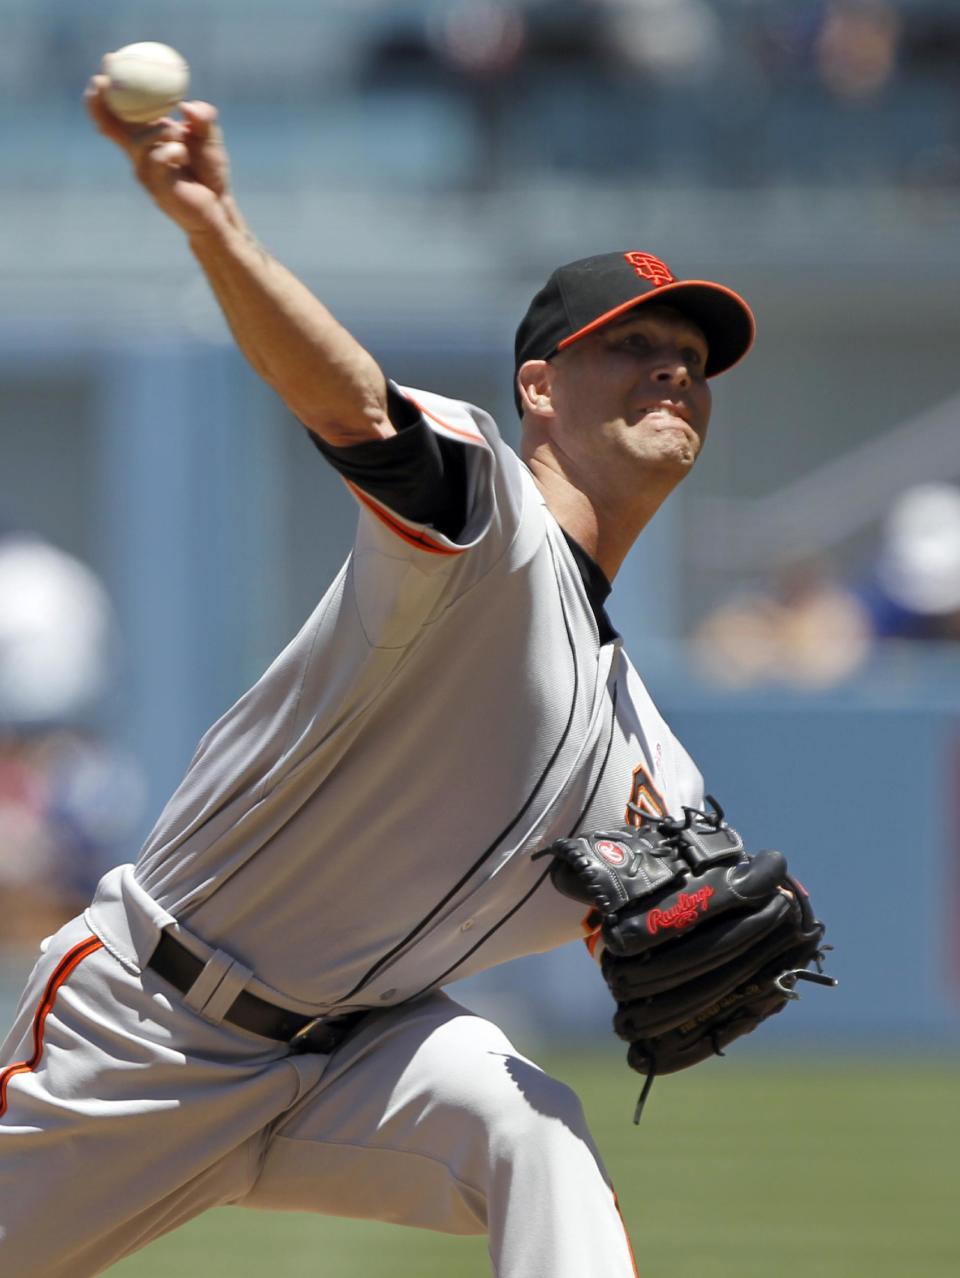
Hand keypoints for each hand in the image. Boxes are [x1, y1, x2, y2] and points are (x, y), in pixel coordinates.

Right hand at [85, 76, 234, 238]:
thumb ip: (204, 118)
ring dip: (162, 131)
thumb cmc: (210, 172)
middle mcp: (140, 155)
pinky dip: (172, 150)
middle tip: (101, 79)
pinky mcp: (157, 188)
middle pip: (110, 126)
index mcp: (146, 139)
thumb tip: (188, 107)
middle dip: (101, 101)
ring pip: (141, 141)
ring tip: (181, 137)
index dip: (107, 91)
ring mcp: (146, 173)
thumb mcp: (210, 138)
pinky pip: (158, 159)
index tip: (108, 63)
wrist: (220, 207)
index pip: (119, 114)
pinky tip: (183, 155)